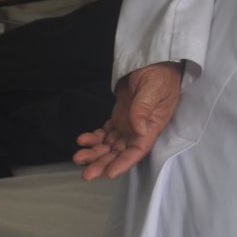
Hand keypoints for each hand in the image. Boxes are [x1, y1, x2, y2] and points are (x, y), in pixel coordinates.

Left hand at [74, 62, 183, 179]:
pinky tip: (82, 139)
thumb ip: (144, 108)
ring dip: (95, 153)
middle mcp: (139, 131)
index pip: (137, 150)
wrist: (154, 62)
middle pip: (120, 153)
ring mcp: (129, 125)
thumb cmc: (159, 75)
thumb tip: (138, 129)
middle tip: (86, 174)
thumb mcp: (153, 88)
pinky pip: (105, 134)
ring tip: (78, 157)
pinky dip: (94, 138)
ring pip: (110, 146)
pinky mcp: (120, 118)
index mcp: (151, 127)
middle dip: (103, 164)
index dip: (124, 163)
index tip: (109, 173)